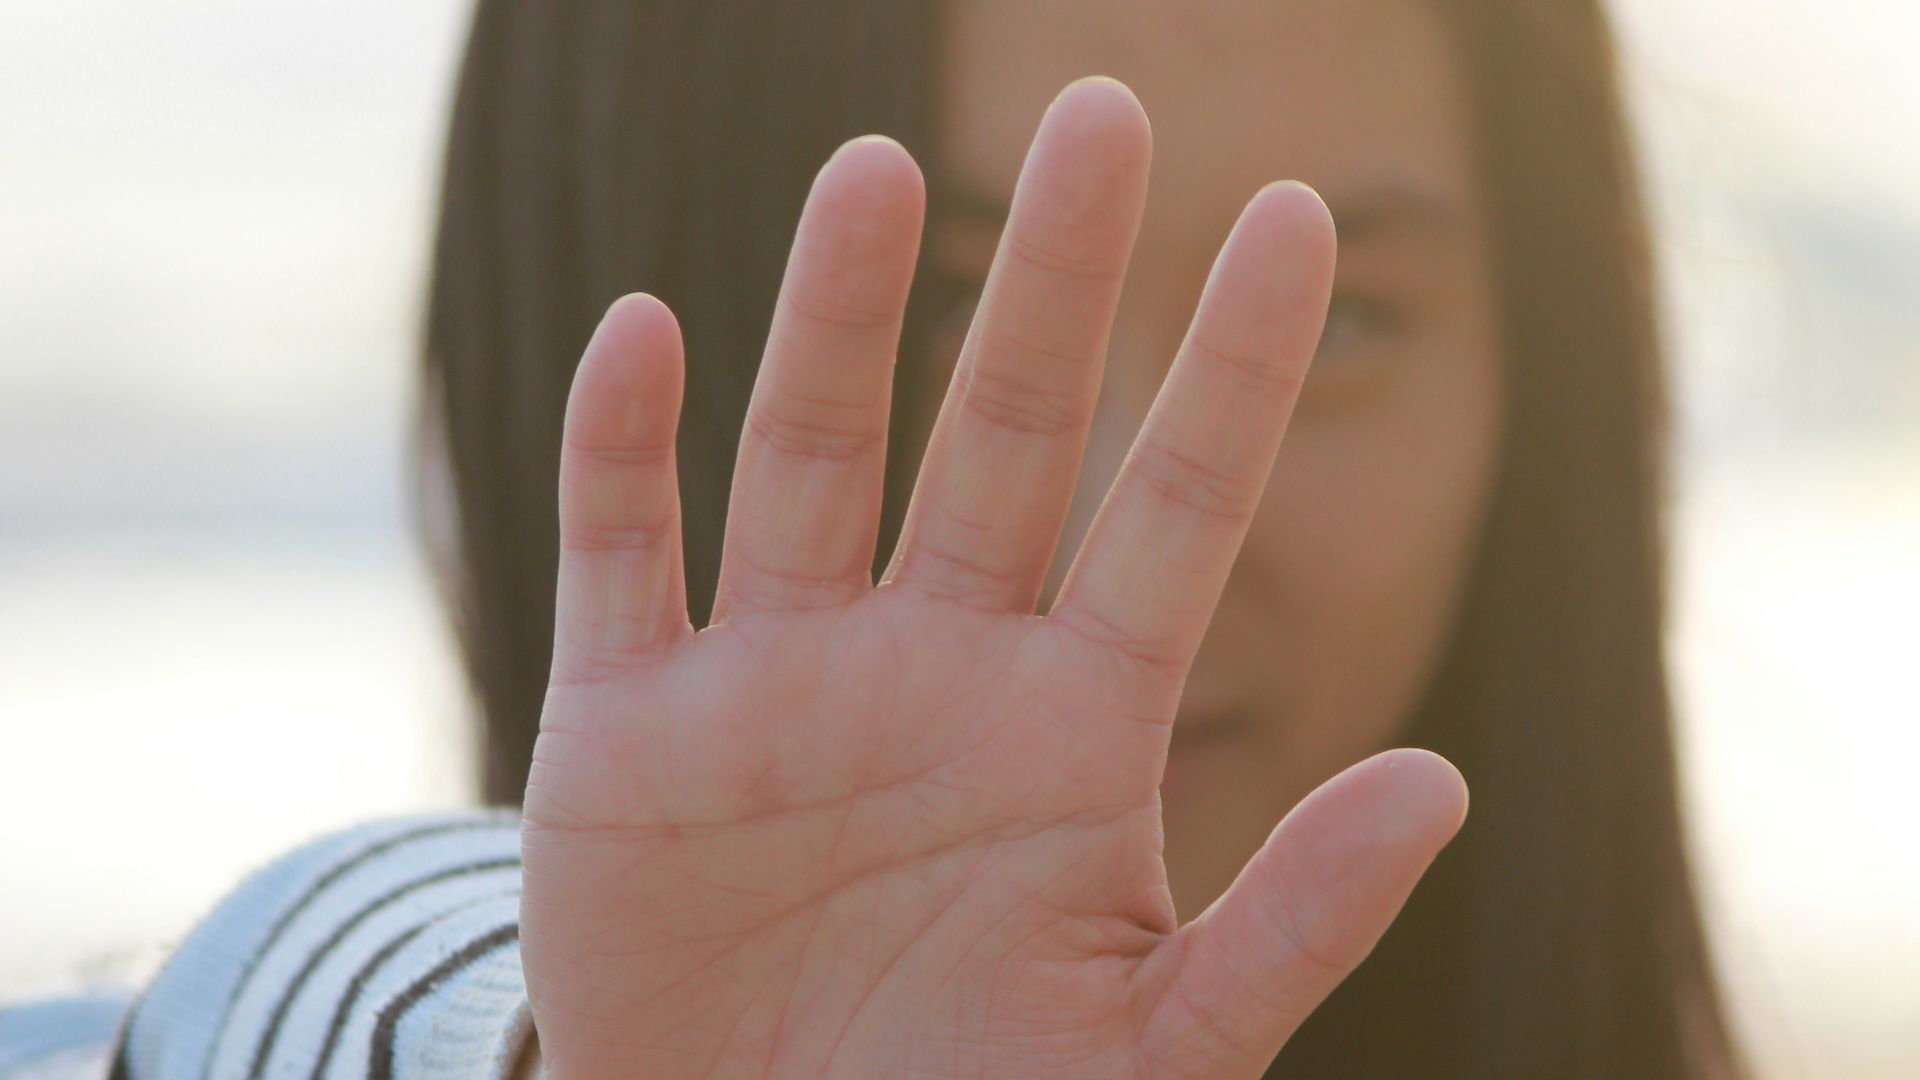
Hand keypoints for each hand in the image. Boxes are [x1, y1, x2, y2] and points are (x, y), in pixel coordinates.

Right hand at [520, 77, 1466, 1078]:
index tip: (1298, 217)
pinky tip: (646, 332)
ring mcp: (773, 684)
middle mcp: (931, 667)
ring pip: (809, 455)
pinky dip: (622, 448)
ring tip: (876, 170)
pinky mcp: (625, 730)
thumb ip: (1293, 922)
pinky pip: (620, 553)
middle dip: (1054, 283)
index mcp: (1071, 730)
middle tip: (1106, 111)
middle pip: (1001, 435)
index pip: (1172, 508)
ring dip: (835, 317)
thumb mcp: (1156, 1050)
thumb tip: (1444, 778)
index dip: (1234, 367)